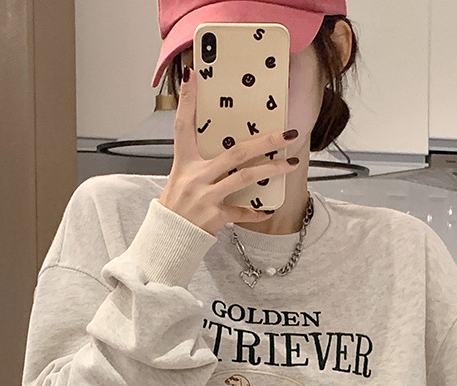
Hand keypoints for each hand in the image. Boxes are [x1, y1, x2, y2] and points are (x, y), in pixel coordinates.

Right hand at [159, 63, 300, 235]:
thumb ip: (200, 164)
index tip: (193, 75)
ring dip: (271, 169)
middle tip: (286, 134)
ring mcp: (205, 197)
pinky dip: (256, 212)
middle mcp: (195, 178)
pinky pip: (241, 212)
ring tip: (290, 163)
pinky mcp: (214, 217)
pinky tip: (268, 209)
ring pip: (244, 178)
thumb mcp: (180, 180)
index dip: (187, 100)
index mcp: (184, 164)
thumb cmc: (175, 209)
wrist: (167, 239)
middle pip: (235, 153)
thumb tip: (226, 152)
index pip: (183, 126)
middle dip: (264, 141)